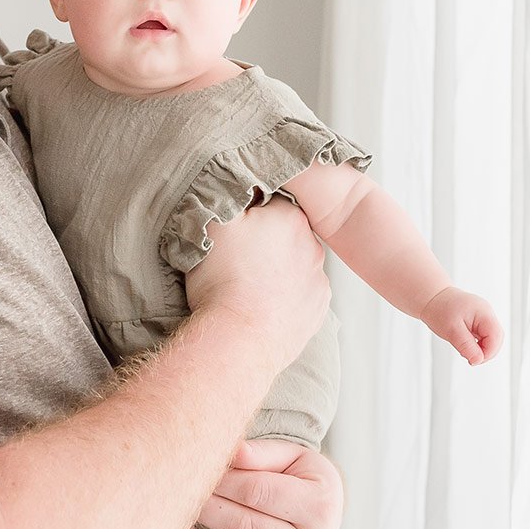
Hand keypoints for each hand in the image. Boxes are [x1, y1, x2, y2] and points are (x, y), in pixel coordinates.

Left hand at [175, 437, 343, 528]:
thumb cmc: (297, 484)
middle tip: (177, 498)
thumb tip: (232, 451)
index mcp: (321, 505)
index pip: (258, 492)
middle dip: (205, 511)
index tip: (193, 472)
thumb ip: (262, 453)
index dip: (220, 482)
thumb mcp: (293, 459)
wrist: (315, 528)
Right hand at [184, 196, 329, 370]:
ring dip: (277, 271)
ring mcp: (318, 281)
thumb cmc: (224, 281)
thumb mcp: (211, 225)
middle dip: (265, 241)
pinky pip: (300, 296)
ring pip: (295, 266)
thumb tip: (235, 189)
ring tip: (248, 287)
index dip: (249, 213)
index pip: (270, 201)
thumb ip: (225, 198)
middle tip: (237, 258)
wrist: (239, 339)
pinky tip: (263, 305)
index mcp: (289, 218)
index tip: (233, 228)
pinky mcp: (317, 312)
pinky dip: (285, 298)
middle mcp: (312, 246)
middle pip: (285, 234)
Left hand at [420, 286, 502, 363]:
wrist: (432, 297)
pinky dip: (477, 344)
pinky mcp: (478, 321)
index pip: (496, 337)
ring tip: (465, 350)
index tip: (473, 360)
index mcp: (484, 313)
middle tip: (470, 359)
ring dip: (482, 349)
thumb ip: (466, 346)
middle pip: (497, 338)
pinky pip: (484, 336)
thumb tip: (478, 360)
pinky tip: (465, 345)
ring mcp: (483, 317)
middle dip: (486, 352)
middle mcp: (487, 313)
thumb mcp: (451, 330)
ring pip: (491, 338)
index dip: (488, 352)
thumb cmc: (440, 310)